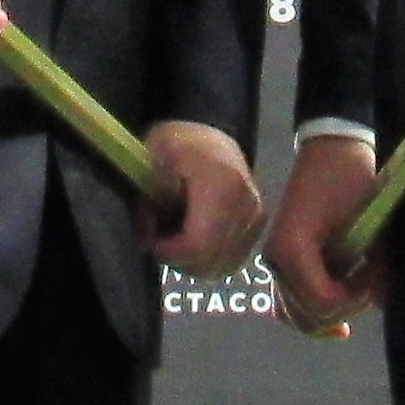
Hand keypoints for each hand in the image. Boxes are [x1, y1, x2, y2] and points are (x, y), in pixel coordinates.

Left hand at [137, 119, 261, 278]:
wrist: (212, 136)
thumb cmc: (180, 144)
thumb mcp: (153, 158)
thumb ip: (146, 201)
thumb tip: (147, 240)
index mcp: (223, 187)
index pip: (197, 244)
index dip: (167, 251)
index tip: (150, 236)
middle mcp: (247, 207)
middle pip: (208, 262)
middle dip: (175, 258)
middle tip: (158, 234)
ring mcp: (256, 220)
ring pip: (219, 268)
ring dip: (190, 262)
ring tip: (174, 234)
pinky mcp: (257, 228)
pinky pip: (229, 262)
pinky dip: (206, 260)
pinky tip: (192, 239)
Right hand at [264, 131, 385, 334]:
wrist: (331, 150)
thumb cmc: (349, 178)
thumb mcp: (365, 222)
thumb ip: (368, 265)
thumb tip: (377, 298)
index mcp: (292, 249)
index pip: (322, 302)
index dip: (354, 299)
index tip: (374, 280)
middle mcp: (276, 262)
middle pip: (310, 316)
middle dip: (347, 307)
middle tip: (371, 282)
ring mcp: (276, 264)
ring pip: (300, 316)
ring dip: (334, 311)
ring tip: (359, 286)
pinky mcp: (283, 262)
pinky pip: (293, 303)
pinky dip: (316, 311)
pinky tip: (340, 311)